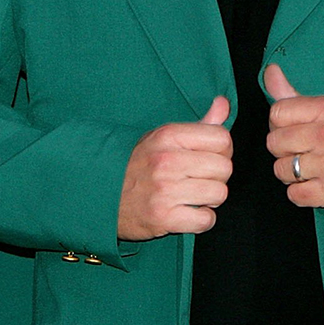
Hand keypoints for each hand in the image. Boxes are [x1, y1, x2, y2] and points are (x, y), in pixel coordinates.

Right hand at [117, 96, 232, 240]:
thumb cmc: (136, 165)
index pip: (222, 138)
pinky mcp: (163, 217)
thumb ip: (199, 124)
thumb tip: (223, 104)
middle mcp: (166, 160)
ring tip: (189, 196)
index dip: (221, 151)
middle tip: (196, 180)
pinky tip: (184, 213)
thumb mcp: (162, 138)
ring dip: (208, 200)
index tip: (206, 158)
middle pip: (224, 168)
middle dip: (216, 177)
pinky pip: (206, 220)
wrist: (99, 194)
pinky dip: (200, 220)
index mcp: (168, 136)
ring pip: (219, 194)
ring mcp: (164, 190)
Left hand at [264, 64, 323, 215]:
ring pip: (281, 170)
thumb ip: (295, 95)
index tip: (297, 133)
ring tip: (316, 170)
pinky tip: (320, 186)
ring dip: (294, 175)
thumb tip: (270, 71)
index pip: (276, 113)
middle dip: (285, 151)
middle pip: (274, 142)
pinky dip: (303, 194)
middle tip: (308, 153)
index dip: (280, 126)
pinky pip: (294, 194)